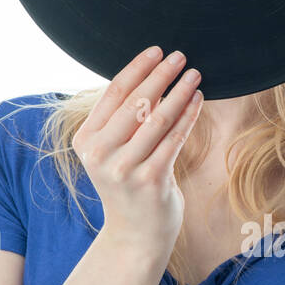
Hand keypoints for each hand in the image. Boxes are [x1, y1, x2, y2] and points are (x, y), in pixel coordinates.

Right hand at [72, 46, 202, 261]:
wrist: (135, 234)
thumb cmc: (128, 183)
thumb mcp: (115, 150)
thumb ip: (125, 118)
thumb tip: (153, 75)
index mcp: (86, 140)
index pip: (113, 93)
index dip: (137, 68)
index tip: (156, 50)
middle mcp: (101, 154)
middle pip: (135, 102)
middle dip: (161, 74)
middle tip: (180, 56)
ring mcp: (125, 169)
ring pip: (158, 119)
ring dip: (179, 92)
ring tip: (194, 75)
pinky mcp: (151, 180)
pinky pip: (174, 139)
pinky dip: (188, 116)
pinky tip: (198, 100)